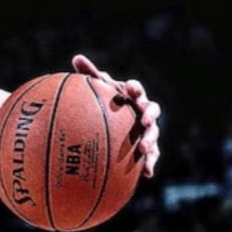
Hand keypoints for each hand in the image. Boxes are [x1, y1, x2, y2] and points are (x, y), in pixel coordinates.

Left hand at [72, 54, 160, 177]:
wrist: (119, 123)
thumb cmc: (108, 103)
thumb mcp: (100, 90)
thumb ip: (91, 75)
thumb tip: (77, 57)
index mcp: (133, 97)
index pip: (136, 90)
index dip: (135, 89)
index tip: (130, 89)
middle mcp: (144, 112)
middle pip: (152, 111)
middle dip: (149, 115)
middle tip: (143, 120)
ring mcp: (149, 130)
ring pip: (154, 134)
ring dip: (150, 140)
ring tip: (143, 149)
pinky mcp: (150, 148)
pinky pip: (153, 156)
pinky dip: (151, 164)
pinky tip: (148, 173)